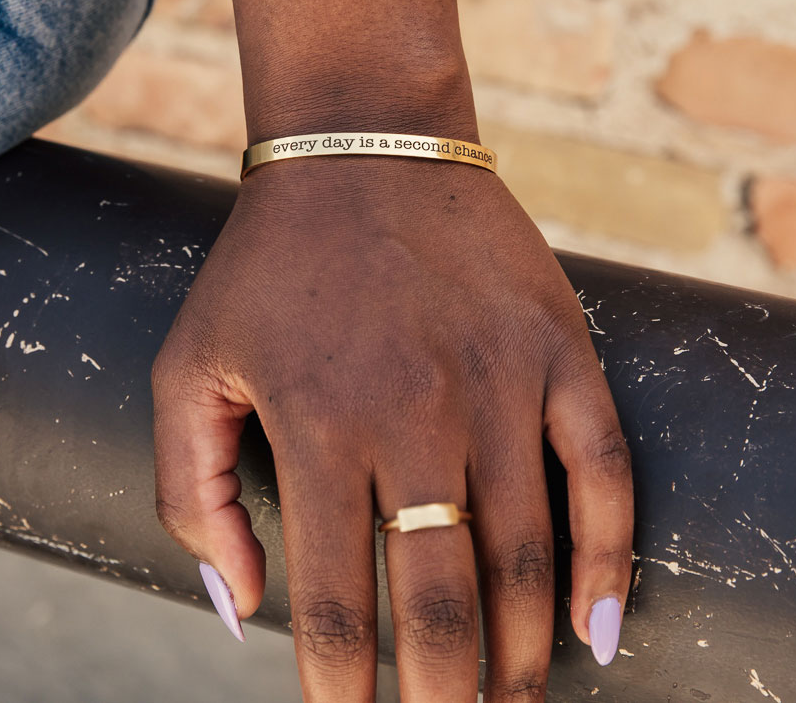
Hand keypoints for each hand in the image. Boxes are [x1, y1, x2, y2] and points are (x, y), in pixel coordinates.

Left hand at [151, 154, 632, 700]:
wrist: (365, 148)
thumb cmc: (269, 266)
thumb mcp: (189, 366)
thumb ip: (190, 493)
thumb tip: (238, 611)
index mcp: (319, 428)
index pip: (333, 608)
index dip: (339, 695)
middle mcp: (416, 416)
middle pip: (441, 606)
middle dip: (440, 700)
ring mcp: (498, 381)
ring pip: (526, 558)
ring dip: (517, 656)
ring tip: (505, 702)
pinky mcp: (556, 349)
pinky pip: (601, 472)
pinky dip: (607, 561)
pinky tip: (599, 630)